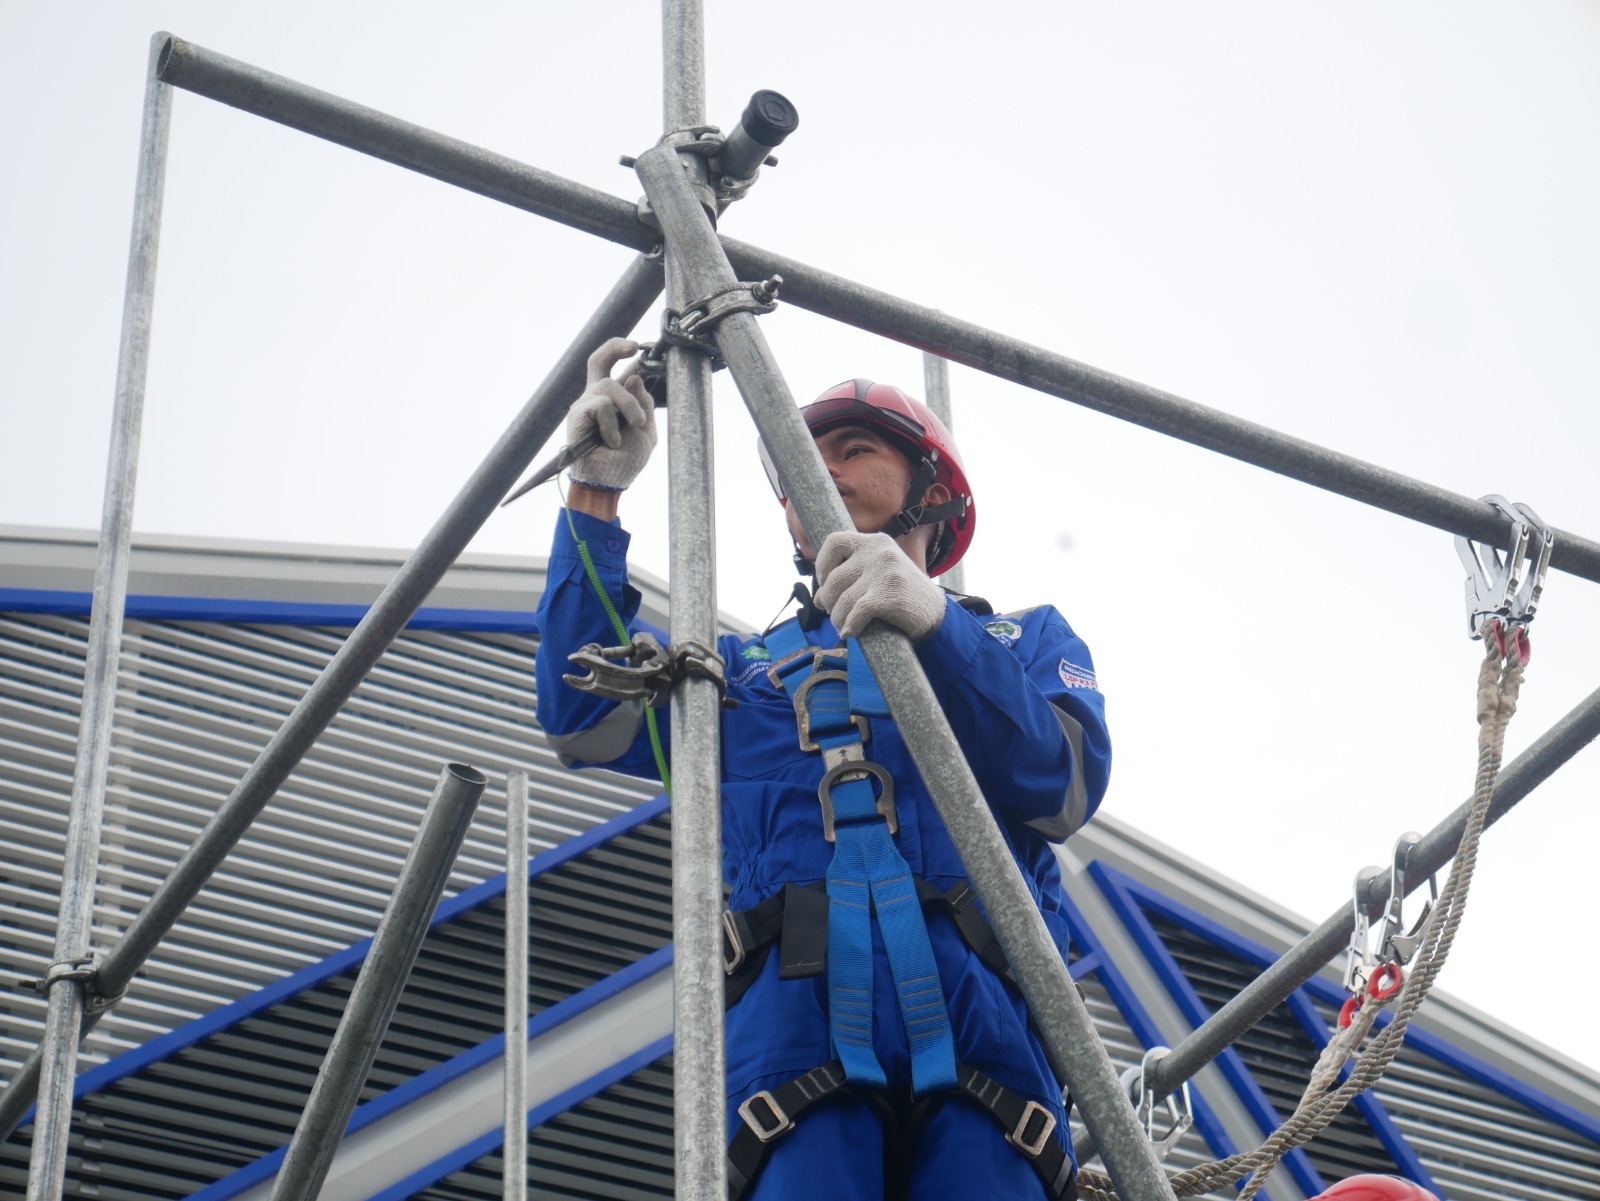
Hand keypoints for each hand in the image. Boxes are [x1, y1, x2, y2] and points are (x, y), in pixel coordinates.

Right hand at [566, 338, 655, 489]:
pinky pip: (601, 405)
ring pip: (610, 385)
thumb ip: (644, 404)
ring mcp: (586, 403)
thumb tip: (634, 377)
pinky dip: (611, 424)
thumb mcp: (646, 432)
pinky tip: (612, 441)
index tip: (643, 347)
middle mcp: (598, 397)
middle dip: (615, 346)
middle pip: (600, 359)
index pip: (621, 370)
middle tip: (633, 347)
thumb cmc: (625, 461)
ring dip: (629, 406)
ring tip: (636, 426)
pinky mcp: (577, 414)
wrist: (607, 483)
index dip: (631, 356)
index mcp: (617, 399)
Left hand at [814, 531, 945, 640]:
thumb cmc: (902, 595)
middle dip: (828, 600)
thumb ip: (853, 573)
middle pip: (834, 578)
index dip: (822, 564)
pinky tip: (851, 632)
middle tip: (833, 612)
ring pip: (842, 599)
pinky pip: (856, 613)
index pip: (833, 541)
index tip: (824, 582)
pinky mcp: (889, 594)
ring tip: (842, 626)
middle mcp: (880, 552)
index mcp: (875, 541)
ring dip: (837, 618)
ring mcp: (885, 572)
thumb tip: (817, 597)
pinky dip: (849, 626)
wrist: (936, 613)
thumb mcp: (880, 571)